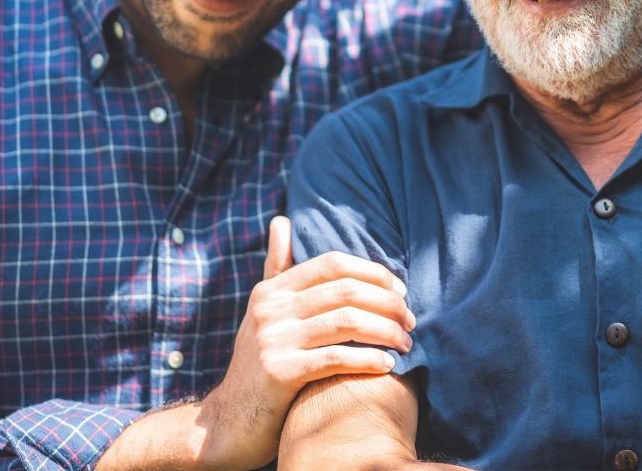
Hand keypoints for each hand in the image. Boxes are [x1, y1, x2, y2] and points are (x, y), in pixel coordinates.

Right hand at [198, 216, 414, 470]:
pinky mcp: (278, 372)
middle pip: (346, 291)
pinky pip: (335, 358)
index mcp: (271, 290)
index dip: (373, 273)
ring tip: (406, 343)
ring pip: (347, 322)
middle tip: (411, 321)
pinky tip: (388, 365)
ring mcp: (272, 339)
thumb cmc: (259, 362)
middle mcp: (270, 309)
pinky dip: (368, 359)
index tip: (401, 291)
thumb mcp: (264, 311)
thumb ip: (277, 267)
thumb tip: (282, 220)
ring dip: (386, 332)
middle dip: (388, 304)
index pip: (333, 264)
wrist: (230, 420)